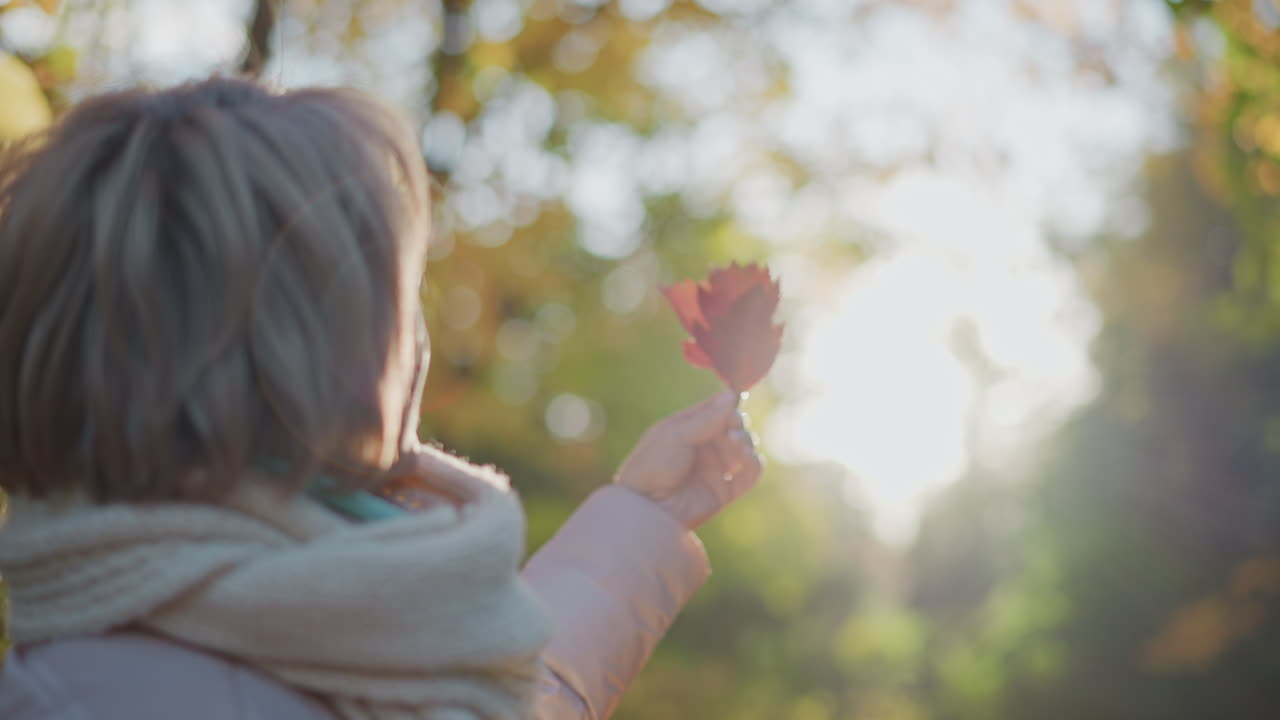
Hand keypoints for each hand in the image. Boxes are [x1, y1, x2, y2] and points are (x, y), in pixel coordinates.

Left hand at [614, 390, 762, 528]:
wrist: (646, 509)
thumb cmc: (652, 466)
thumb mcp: (676, 435)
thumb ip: (707, 418)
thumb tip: (732, 394)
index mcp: (688, 427)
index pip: (717, 409)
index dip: (728, 407)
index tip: (732, 409)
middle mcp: (704, 446)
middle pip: (735, 426)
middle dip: (738, 426)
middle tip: (731, 432)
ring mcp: (716, 468)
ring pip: (745, 447)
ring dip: (746, 442)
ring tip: (735, 445)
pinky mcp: (726, 490)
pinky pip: (751, 473)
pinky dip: (754, 463)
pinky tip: (746, 459)